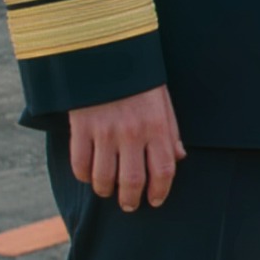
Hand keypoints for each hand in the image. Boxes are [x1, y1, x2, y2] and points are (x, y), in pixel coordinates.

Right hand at [68, 85, 183, 210]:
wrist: (107, 54)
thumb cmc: (139, 81)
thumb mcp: (163, 101)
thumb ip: (170, 131)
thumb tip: (178, 158)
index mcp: (156, 126)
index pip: (163, 170)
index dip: (160, 191)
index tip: (156, 201)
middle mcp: (132, 133)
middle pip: (132, 181)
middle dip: (131, 200)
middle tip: (130, 205)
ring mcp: (105, 132)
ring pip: (104, 178)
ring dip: (106, 191)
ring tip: (109, 192)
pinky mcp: (81, 129)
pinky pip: (80, 164)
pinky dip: (85, 177)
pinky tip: (90, 176)